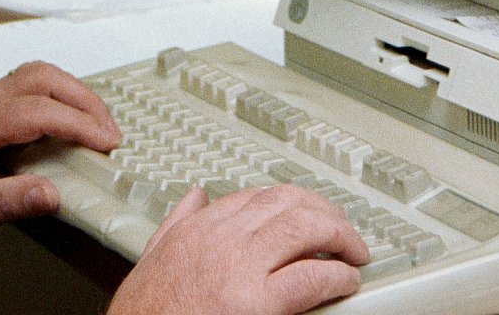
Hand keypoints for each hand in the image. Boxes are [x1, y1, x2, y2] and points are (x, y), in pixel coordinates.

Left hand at [0, 60, 119, 245]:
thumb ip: (12, 201)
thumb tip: (53, 194)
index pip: (39, 110)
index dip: (77, 124)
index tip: (106, 143)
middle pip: (43, 78)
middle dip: (83, 99)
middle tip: (110, 132)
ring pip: (39, 76)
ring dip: (74, 94)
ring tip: (98, 124)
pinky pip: (32, 88)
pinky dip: (60, 99)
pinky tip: (72, 121)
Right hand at [107, 184, 369, 314]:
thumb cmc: (144, 314)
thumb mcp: (152, 257)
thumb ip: (176, 224)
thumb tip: (195, 196)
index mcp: (198, 228)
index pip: (257, 196)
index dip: (292, 201)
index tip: (309, 213)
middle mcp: (222, 238)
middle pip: (289, 203)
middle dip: (324, 212)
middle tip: (344, 231)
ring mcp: (241, 267)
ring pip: (306, 229)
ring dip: (340, 237)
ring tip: (354, 252)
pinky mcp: (257, 303)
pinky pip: (312, 277)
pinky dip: (337, 276)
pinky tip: (346, 281)